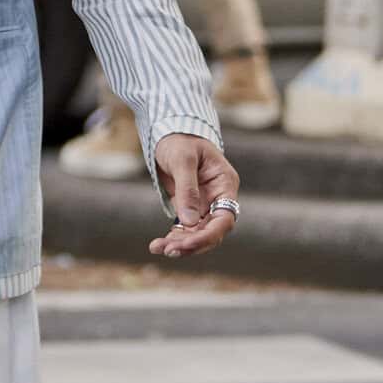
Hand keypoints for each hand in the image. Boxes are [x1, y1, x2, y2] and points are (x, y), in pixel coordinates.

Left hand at [149, 134, 240, 261]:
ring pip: (197, 233)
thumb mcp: (182, 160)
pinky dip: (172, 238)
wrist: (169, 132)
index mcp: (225, 184)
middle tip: (169, 250)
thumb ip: (187, 190)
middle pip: (211, 231)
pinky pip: (184, 229)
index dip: (209, 235)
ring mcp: (204, 204)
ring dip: (180, 244)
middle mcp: (218, 197)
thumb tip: (189, 222)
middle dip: (191, 243)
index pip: (225, 218)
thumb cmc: (180, 140)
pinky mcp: (189, 207)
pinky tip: (157, 245)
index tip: (188, 244)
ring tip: (157, 248)